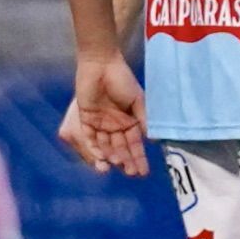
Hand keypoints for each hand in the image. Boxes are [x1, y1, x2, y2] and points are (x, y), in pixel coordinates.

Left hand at [61, 55, 147, 176]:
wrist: (101, 65)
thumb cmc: (122, 80)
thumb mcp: (138, 100)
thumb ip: (144, 120)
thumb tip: (153, 140)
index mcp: (130, 121)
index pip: (134, 144)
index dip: (139, 158)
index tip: (144, 172)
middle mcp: (115, 125)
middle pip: (121, 147)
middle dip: (127, 161)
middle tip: (132, 173)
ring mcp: (101, 123)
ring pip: (106, 145)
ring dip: (112, 156)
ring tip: (119, 166)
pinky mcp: (86, 119)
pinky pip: (91, 137)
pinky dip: (95, 147)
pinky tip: (102, 157)